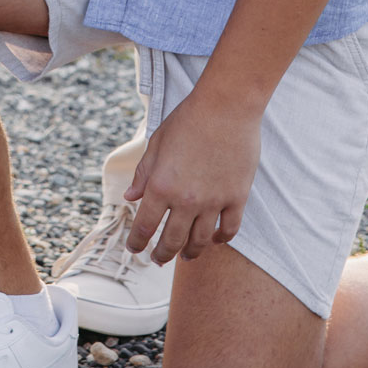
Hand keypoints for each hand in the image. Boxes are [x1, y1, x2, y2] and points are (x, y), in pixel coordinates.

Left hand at [125, 87, 261, 263]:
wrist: (226, 107)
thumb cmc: (188, 120)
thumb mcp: (156, 143)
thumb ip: (143, 174)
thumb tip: (131, 197)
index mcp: (161, 185)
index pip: (144, 226)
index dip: (137, 243)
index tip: (135, 249)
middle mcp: (186, 200)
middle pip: (171, 241)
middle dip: (161, 254)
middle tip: (157, 260)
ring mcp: (213, 201)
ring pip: (200, 241)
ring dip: (190, 252)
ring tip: (185, 256)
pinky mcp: (237, 198)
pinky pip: (229, 229)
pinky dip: (221, 239)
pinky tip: (215, 240)